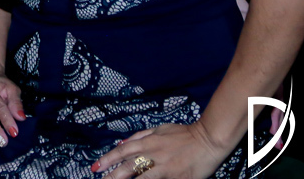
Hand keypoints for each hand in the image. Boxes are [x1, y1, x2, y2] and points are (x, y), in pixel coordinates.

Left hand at [92, 122, 226, 178]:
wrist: (208, 140)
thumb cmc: (184, 134)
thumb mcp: (159, 129)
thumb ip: (140, 136)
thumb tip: (122, 143)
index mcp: (148, 142)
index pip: (122, 151)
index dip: (107, 160)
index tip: (95, 168)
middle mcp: (154, 155)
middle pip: (128, 167)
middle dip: (112, 176)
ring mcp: (165, 168)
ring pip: (141, 178)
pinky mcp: (176, 178)